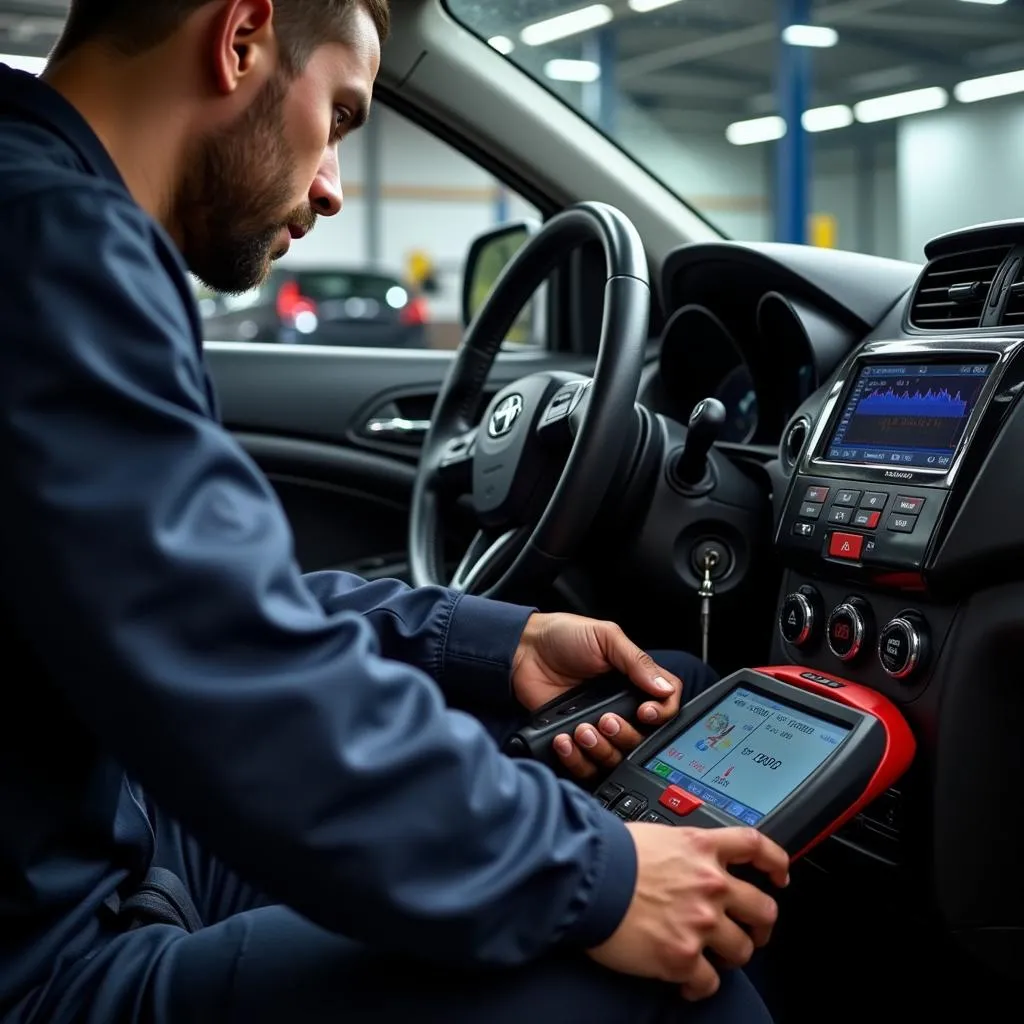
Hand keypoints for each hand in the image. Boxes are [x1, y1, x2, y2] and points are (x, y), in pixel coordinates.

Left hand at [511, 613, 682, 779]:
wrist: (523, 650)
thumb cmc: (564, 636)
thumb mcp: (606, 637)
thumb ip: (637, 661)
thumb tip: (665, 688)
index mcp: (634, 682)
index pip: (666, 705)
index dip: (662, 714)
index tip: (645, 712)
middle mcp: (621, 707)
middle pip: (643, 739)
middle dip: (625, 734)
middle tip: (606, 720)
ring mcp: (598, 727)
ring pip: (616, 757)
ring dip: (601, 748)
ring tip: (582, 729)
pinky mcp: (574, 741)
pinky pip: (585, 765)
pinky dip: (576, 758)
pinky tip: (565, 739)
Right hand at [588, 825, 789, 1000]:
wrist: (585, 878)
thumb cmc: (608, 854)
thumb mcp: (654, 835)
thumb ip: (681, 850)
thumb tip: (683, 861)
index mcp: (701, 847)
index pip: (755, 846)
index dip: (776, 861)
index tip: (780, 874)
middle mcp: (710, 884)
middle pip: (763, 907)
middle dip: (760, 924)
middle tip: (748, 930)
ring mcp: (701, 922)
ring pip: (742, 949)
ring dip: (731, 955)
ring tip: (712, 957)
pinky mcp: (683, 956)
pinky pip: (710, 982)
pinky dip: (700, 984)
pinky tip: (687, 980)